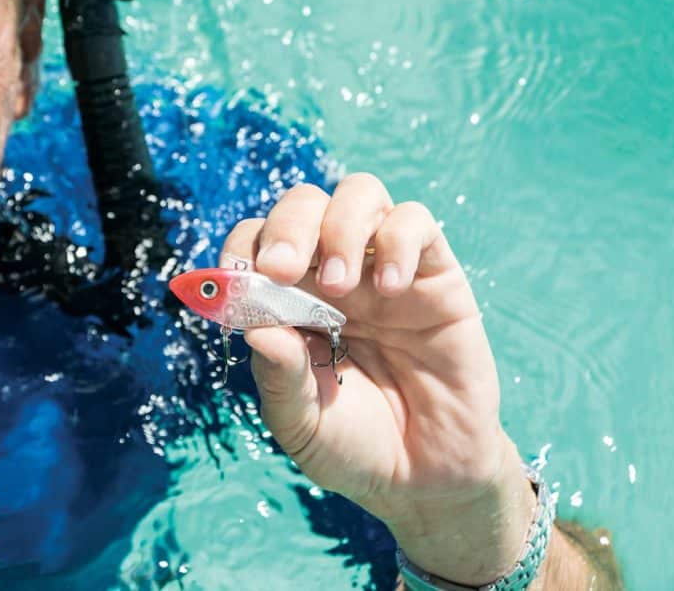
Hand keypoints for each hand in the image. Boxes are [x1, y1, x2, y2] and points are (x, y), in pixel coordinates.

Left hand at [222, 174, 536, 584]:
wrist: (425, 478)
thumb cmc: (352, 445)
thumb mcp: (300, 423)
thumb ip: (279, 377)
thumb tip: (254, 327)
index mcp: (288, 300)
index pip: (255, 242)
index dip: (242, 246)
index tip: (237, 277)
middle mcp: (332, 273)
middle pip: (304, 204)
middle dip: (287, 226)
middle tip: (282, 270)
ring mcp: (383, 269)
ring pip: (359, 194)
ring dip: (340, 227)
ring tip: (341, 287)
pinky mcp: (436, 276)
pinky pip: (418, 223)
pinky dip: (400, 240)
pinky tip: (392, 288)